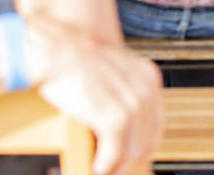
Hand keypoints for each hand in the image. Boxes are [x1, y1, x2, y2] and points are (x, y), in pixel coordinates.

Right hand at [24, 18, 164, 174]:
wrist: (57, 51)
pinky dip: (106, 166)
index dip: (144, 144)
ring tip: (104, 170)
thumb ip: (124, 89)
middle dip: (132, 161)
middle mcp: (145, 90)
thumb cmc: (76, 59)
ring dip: (118, 168)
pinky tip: (96, 168)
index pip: (156, 122)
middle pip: (147, 139)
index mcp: (148, 76)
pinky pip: (115, 154)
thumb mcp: (113, 68)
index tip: (132, 156)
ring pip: (133, 151)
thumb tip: (126, 119)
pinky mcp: (113, 119)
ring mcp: (131, 105)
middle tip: (115, 167)